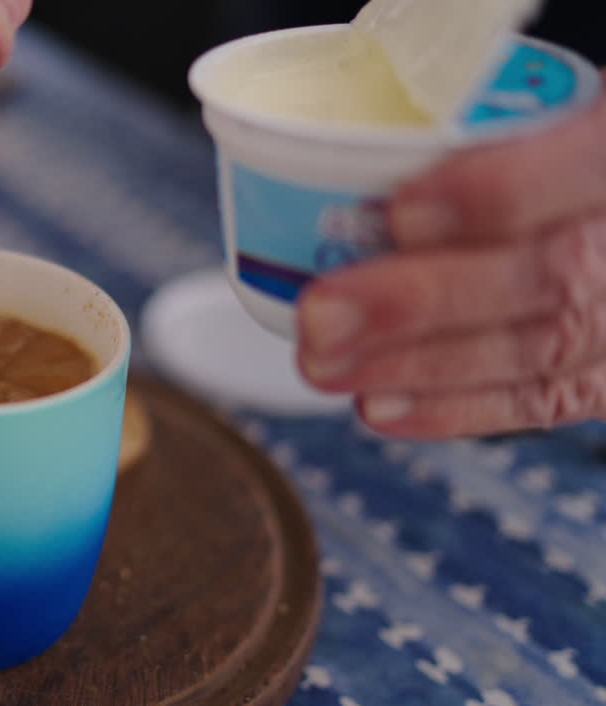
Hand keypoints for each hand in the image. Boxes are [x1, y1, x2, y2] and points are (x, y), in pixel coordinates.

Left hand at [297, 73, 605, 438]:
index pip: (585, 163)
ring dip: (418, 364)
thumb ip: (461, 120)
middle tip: (321, 314)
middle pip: (551, 273)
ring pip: (542, 348)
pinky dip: (454, 408)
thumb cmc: (536, 145)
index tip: (401, 211)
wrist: (596, 207)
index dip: (495, 192)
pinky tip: (378, 406)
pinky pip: (543, 400)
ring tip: (325, 364)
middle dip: (422, 301)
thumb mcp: (515, 104)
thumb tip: (334, 137)